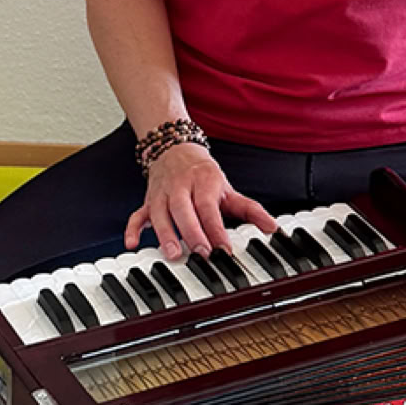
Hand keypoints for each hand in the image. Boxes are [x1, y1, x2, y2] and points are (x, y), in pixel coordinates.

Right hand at [125, 142, 277, 259]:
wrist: (176, 150)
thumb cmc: (205, 177)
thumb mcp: (229, 190)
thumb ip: (250, 210)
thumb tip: (273, 227)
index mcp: (204, 182)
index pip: (209, 207)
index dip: (216, 229)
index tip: (225, 250)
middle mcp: (181, 187)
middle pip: (184, 209)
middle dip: (192, 232)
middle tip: (201, 253)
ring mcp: (162, 194)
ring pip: (160, 213)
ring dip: (165, 233)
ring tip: (173, 254)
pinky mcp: (148, 201)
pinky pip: (137, 214)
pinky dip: (133, 229)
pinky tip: (132, 243)